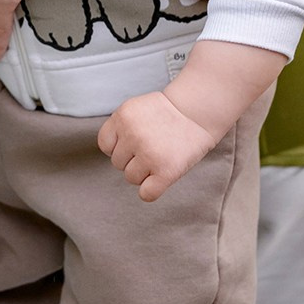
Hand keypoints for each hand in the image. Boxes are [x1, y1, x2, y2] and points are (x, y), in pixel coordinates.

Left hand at [97, 91, 216, 202]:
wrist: (198, 112)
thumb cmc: (167, 113)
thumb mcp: (136, 109)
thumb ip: (120, 128)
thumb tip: (111, 154)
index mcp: (122, 116)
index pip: (105, 145)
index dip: (120, 146)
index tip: (135, 142)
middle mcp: (133, 135)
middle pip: (118, 163)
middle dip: (133, 158)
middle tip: (154, 147)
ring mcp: (149, 154)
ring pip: (131, 178)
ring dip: (144, 173)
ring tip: (161, 156)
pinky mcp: (166, 171)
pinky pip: (146, 194)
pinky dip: (152, 190)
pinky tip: (161, 177)